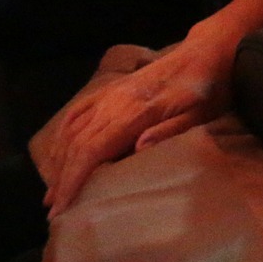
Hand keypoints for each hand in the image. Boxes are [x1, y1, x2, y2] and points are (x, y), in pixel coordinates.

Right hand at [39, 19, 253, 215]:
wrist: (207, 51)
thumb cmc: (209, 87)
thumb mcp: (201, 112)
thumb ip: (171, 130)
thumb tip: (139, 148)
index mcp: (135, 110)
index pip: (92, 149)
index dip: (73, 179)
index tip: (61, 207)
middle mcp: (115, 101)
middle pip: (77, 144)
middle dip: (61, 178)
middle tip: (53, 210)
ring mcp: (111, 93)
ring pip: (74, 129)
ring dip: (60, 160)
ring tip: (53, 190)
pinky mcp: (113, 88)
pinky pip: (79, 111)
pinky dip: (64, 133)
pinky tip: (59, 150)